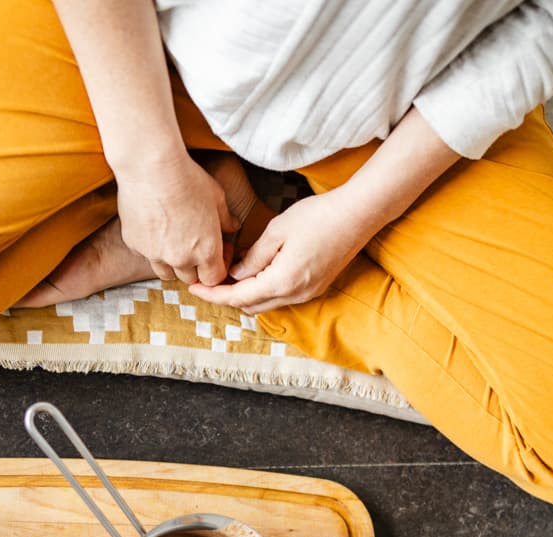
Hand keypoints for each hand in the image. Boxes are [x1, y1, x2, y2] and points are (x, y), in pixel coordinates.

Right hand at [115, 153, 238, 286]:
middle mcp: (180, 259)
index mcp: (206, 251)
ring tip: (173, 240)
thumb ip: (225, 218)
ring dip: (171, 263)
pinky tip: (153, 225)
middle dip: (194, 266)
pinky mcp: (135, 244)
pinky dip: (150, 247)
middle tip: (194, 244)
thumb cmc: (188, 178)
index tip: (216, 252)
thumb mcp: (216, 196)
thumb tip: (232, 227)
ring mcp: (155, 254)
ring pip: (165, 272)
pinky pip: (145, 254)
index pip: (214, 278)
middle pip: (189, 278)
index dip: (216, 268)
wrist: (151, 166)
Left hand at [189, 188, 378, 313]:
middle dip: (227, 296)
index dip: (212, 294)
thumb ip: (253, 257)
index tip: (194, 287)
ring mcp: (308, 294)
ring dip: (246, 293)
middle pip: (250, 306)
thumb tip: (237, 274)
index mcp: (282, 281)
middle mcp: (295, 295)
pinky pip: (281, 296)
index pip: (237, 297)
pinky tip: (255, 271)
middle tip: (209, 278)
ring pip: (266, 303)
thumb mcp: (277, 231)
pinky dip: (263, 289)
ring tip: (229, 272)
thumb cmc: (318, 216)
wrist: (358, 215)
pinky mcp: (315, 287)